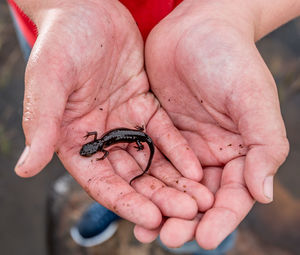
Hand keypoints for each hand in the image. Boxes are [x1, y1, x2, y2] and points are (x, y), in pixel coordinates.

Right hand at [14, 0, 212, 229]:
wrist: (88, 9)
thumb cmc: (62, 40)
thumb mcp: (49, 79)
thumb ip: (41, 122)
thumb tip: (25, 168)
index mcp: (73, 139)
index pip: (102, 181)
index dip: (127, 203)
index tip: (153, 219)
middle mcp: (100, 137)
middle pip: (132, 177)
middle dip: (159, 196)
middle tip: (187, 214)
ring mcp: (124, 123)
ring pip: (151, 159)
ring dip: (174, 180)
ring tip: (200, 198)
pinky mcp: (145, 106)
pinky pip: (164, 133)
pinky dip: (179, 150)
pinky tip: (197, 166)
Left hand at [141, 0, 288, 248]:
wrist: (196, 28)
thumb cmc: (230, 57)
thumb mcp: (253, 97)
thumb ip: (264, 144)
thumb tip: (262, 194)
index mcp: (240, 150)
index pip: (233, 195)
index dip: (221, 219)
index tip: (203, 239)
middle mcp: (211, 152)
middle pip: (199, 197)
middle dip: (185, 219)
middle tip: (168, 238)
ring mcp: (183, 144)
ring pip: (172, 185)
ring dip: (161, 208)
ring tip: (147, 233)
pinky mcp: (158, 132)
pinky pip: (151, 163)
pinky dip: (143, 182)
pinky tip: (132, 199)